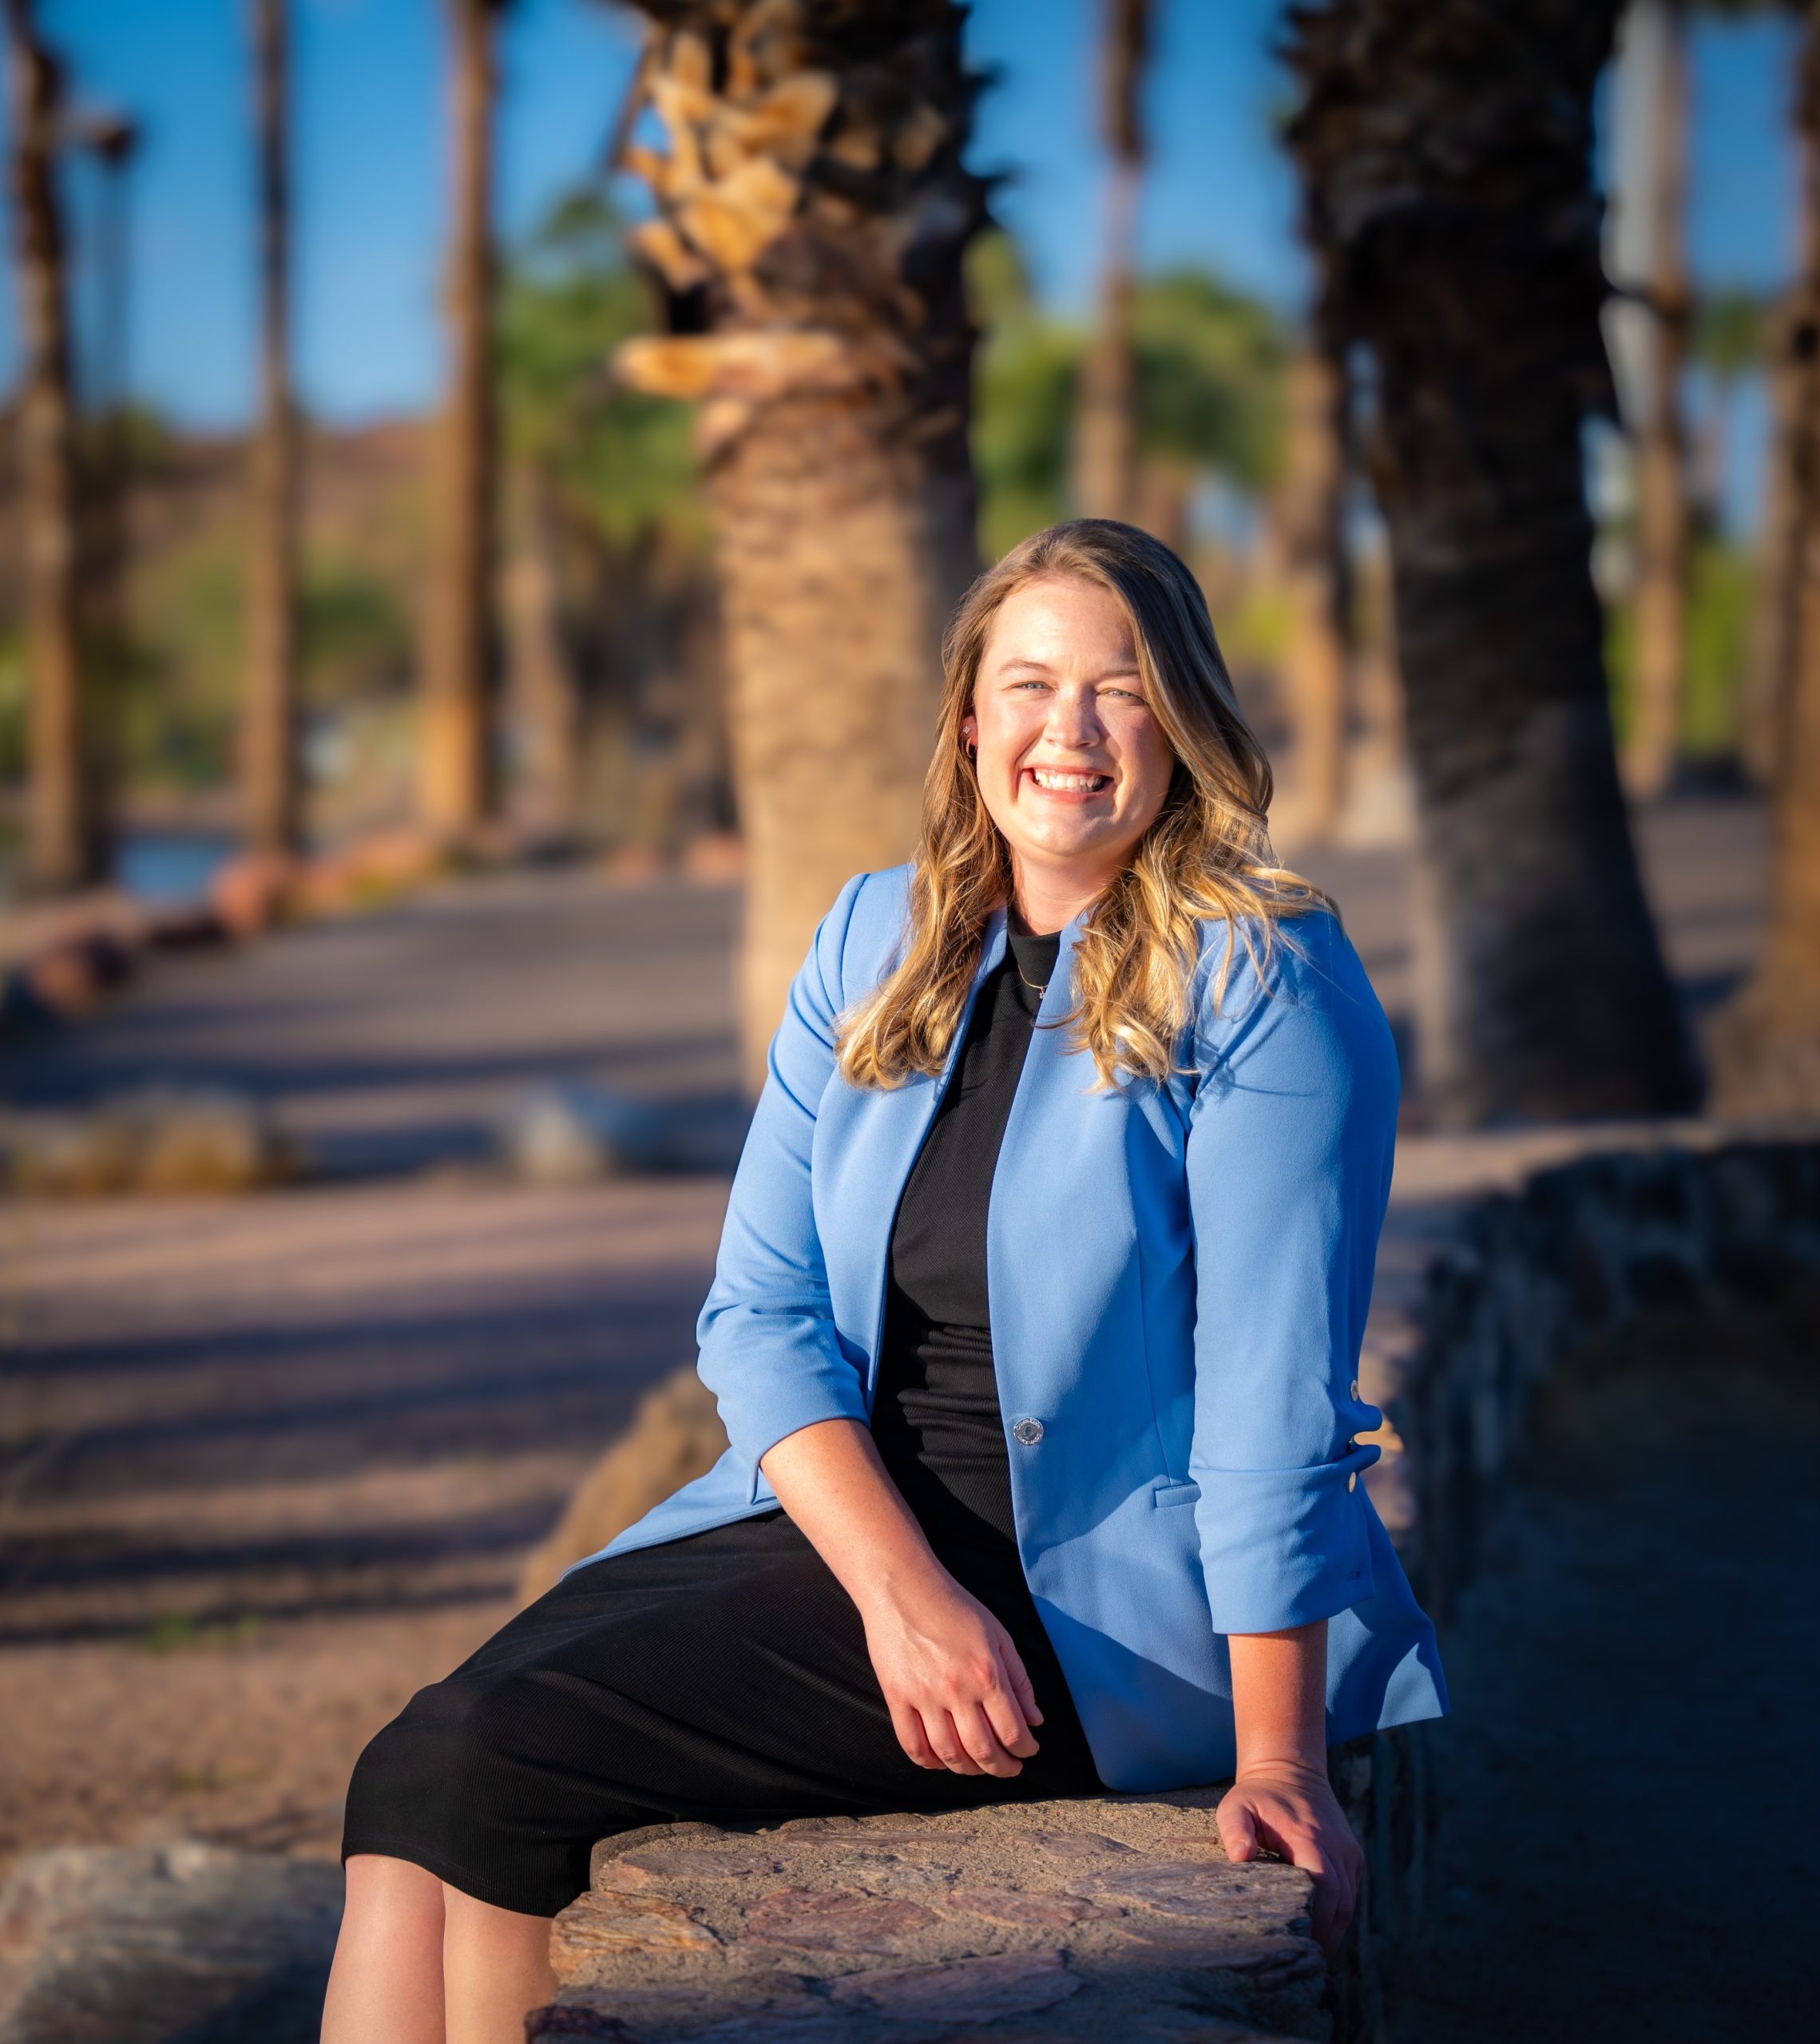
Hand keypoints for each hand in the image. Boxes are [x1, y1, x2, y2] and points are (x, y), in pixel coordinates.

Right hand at [858, 1569, 1043, 1777]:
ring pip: (949, 1755)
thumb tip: (1035, 1720)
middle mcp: (957, 1690)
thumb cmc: (954, 1607)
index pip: (1013, 1731)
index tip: (1028, 1752)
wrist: (903, 1586)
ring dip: (969, 1770)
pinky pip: (913, 1745)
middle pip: (983, 1751)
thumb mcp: (998, 1635)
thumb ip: (1019, 1679)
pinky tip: (942, 1760)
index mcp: (987, 1673)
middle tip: (1010, 1768)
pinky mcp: (897, 1697)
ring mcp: (923, 1696)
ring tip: (979, 1766)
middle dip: (1002, 1768)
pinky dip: (929, 1762)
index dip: (1025, 1750)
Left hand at [1216, 1758, 1363, 1956]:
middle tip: (1306, 1963)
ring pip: (1350, 1901)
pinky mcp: (1351, 1854)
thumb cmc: (1258, 1795)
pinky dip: (1341, 1913)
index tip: (1301, 1946)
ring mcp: (1347, 1851)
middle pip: (1341, 1903)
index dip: (1318, 1921)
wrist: (1289, 1770)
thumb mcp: (1236, 1806)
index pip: (1324, 1888)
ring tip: (1314, 1956)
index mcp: (1309, 1838)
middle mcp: (1335, 1847)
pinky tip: (1324, 1932)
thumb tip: (1239, 1858)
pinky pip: (1351, 1891)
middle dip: (1328, 1935)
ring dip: (1336, 1929)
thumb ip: (1235, 1830)